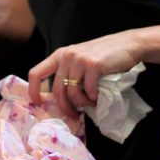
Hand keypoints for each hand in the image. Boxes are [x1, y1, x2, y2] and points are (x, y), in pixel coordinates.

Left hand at [28, 30, 142, 117]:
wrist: (127, 44)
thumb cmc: (103, 55)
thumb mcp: (79, 60)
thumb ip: (68, 73)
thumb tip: (59, 100)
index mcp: (59, 55)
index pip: (36, 73)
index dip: (33, 91)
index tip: (37, 103)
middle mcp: (66, 56)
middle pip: (57, 90)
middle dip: (64, 107)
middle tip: (73, 115)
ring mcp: (79, 60)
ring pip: (72, 93)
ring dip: (82, 103)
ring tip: (90, 103)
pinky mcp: (93, 65)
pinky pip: (88, 90)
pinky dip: (93, 98)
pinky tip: (98, 97)